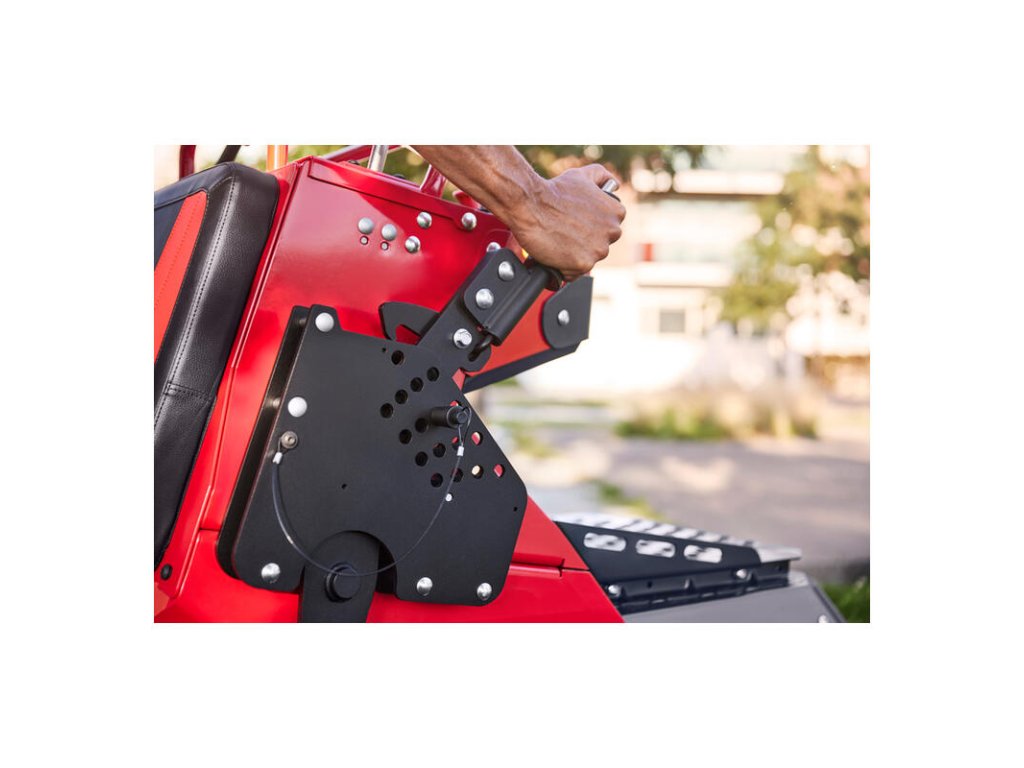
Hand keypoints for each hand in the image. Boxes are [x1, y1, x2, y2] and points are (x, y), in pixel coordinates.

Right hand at [507, 164, 625, 280]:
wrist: (531, 204)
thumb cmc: (554, 190)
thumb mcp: (582, 175)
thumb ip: (602, 177)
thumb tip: (613, 185)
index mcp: (616, 212)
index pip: (608, 229)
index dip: (590, 228)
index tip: (577, 224)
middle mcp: (612, 231)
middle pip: (599, 246)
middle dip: (583, 242)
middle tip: (565, 232)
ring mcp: (599, 249)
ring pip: (587, 260)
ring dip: (573, 255)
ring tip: (558, 240)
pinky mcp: (584, 264)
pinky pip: (575, 273)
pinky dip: (563, 267)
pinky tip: (554, 252)